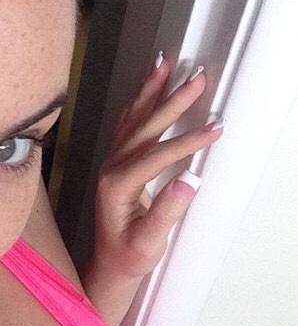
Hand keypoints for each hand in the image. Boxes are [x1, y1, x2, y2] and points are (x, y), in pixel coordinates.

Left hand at [91, 54, 223, 281]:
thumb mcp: (149, 241)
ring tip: (166, 62)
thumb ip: (167, 212)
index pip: (156, 156)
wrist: (110, 264)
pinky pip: (128, 125)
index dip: (187, 141)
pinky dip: (140, 101)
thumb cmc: (129, 255)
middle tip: (198, 77)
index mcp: (117, 186)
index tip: (214, 128)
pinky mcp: (117, 163)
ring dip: (152, 91)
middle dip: (172, 101)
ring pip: (133, 119)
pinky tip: (150, 83)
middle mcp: (111, 169)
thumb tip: (190, 181)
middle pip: (145, 127)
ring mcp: (111, 163)